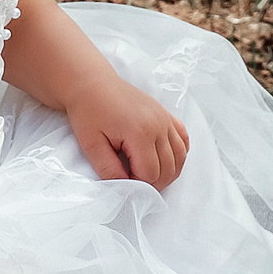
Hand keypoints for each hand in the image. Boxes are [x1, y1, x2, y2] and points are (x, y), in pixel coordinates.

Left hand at [64, 77, 189, 187]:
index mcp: (140, 133)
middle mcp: (159, 125)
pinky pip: (183, 139)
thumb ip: (109, 170)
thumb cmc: (89, 111)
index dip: (138, 185)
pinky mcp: (166, 115)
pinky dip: (178, 154)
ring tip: (148, 174)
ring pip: (180, 157)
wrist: (93, 84)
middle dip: (153, 182)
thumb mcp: (91, 145)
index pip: (150, 174)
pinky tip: (164, 159)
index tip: (123, 180)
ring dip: (167, 172)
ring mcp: (165, 119)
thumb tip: (124, 189)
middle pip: (168, 168)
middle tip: (134, 181)